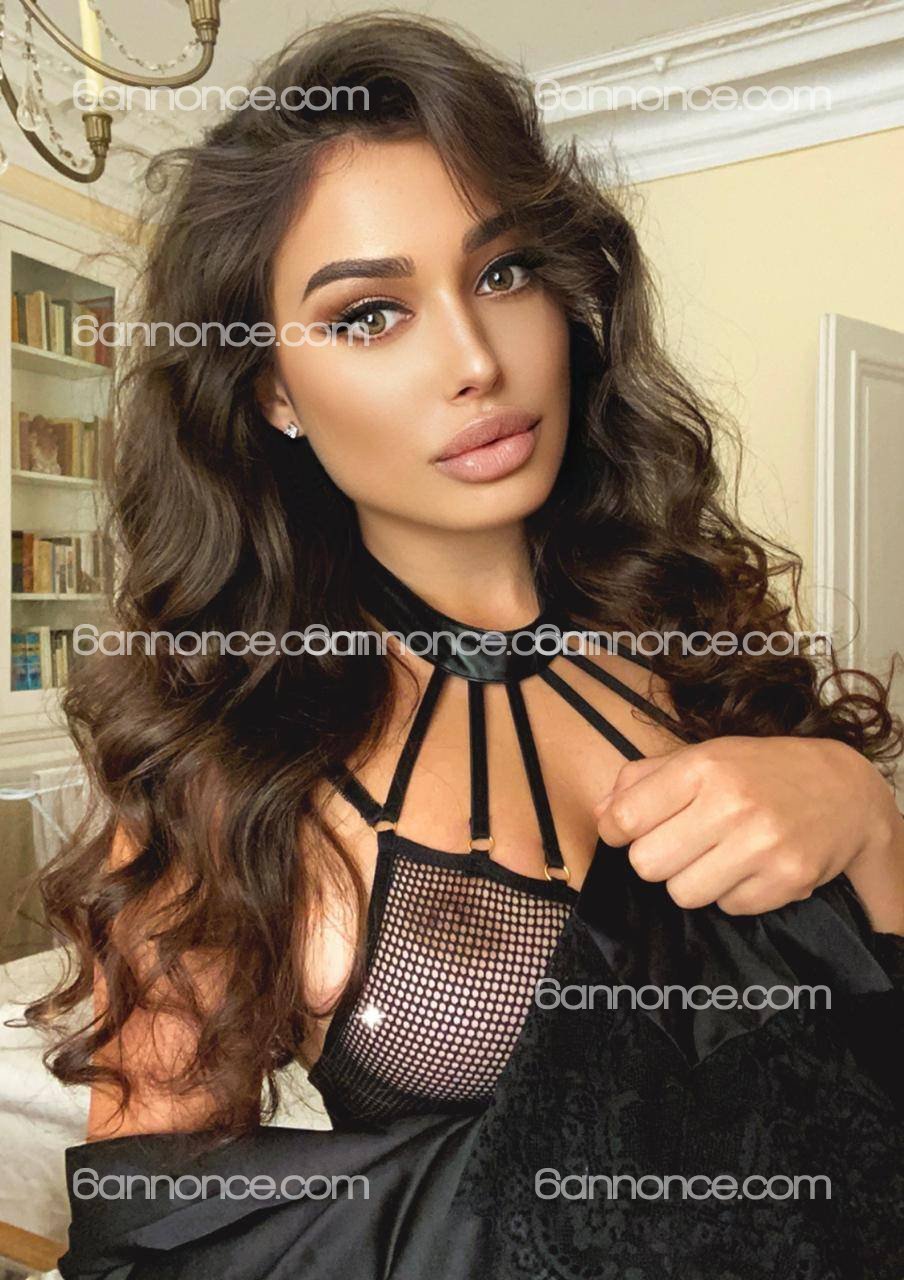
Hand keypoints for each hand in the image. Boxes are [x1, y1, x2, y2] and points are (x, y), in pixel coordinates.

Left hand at [593, 735, 903, 928]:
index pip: (625, 819)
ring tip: (717, 855)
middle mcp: (732, 804)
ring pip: (682, 894)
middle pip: (647, 864)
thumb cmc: (758, 772)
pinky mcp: (787, 880)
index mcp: (702, 767)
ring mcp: (762, 845)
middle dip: (656, 858)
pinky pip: (726, 908)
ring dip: (692, 880)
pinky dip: (731, 893)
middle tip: (682, 843)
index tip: (629, 830)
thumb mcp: (700, 757)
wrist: (842, 791)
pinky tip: (749, 867)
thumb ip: (641, 781)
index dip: (618, 831)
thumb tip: (599, 816)